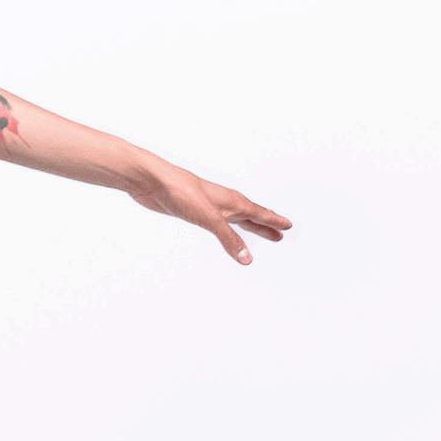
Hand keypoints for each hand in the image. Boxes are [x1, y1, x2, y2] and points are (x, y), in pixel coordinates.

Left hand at [130, 163, 291, 264]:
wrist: (152, 181)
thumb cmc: (182, 191)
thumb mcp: (210, 218)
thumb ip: (229, 239)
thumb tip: (247, 259)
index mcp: (233, 202)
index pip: (260, 213)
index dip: (274, 221)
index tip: (289, 225)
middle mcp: (224, 203)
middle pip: (251, 216)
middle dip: (266, 225)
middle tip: (281, 233)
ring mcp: (209, 207)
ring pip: (235, 219)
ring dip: (249, 226)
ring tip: (261, 232)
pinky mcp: (193, 211)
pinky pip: (218, 223)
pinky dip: (227, 229)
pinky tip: (224, 230)